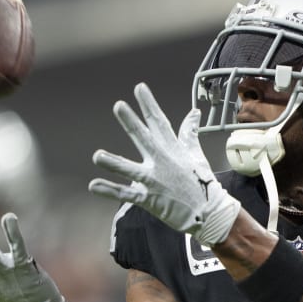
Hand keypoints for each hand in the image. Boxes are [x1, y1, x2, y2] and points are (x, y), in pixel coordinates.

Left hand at [88, 83, 239, 245]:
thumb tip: (194, 113)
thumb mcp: (196, 154)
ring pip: (130, 169)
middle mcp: (162, 162)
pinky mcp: (149, 198)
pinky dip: (109, 190)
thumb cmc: (202, 182)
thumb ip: (189, 133)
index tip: (140, 88)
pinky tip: (93, 184)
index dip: (149, 105)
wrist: (209, 212)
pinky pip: (125, 193)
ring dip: (113, 163)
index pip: (159, 122)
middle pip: (144, 139)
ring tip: (97, 156)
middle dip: (131, 123)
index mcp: (173, 149)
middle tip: (119, 106)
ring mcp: (154, 180)